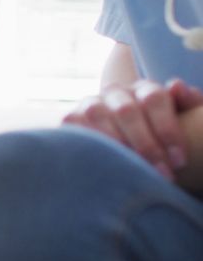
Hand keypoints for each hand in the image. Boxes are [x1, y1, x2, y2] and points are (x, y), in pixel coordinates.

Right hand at [62, 79, 202, 179]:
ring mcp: (91, 103)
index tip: (179, 161)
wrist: (128, 148)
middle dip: (146, 144)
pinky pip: (75, 126)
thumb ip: (188, 103)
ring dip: (116, 144)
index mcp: (145, 89)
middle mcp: (116, 92)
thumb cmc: (160, 137)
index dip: (168, 129)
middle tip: (161, 173)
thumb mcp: (181, 120)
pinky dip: (89, 143)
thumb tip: (177, 87)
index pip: (155, 98)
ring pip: (98, 114)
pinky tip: (106, 163)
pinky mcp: (71, 118)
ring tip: (132, 169)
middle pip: (127, 110)